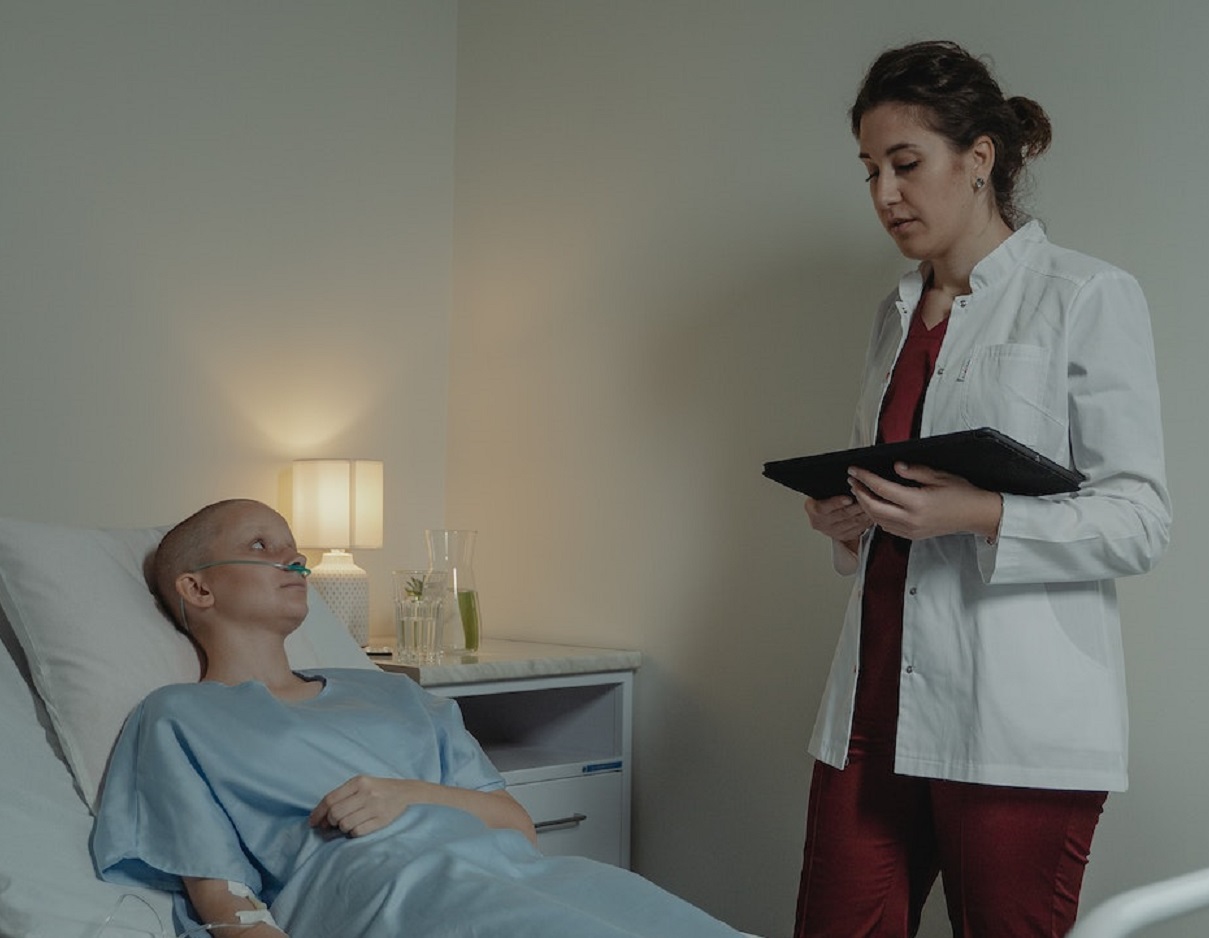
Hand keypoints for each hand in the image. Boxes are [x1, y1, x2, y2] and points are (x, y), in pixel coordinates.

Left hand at [309, 775, 430, 837]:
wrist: (406, 792)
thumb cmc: (378, 789)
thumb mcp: (361, 785)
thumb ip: (342, 796)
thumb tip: (319, 818)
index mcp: (358, 782)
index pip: (330, 799)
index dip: (318, 813)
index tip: (312, 823)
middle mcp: (366, 793)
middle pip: (335, 814)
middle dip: (329, 822)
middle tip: (331, 825)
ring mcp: (375, 807)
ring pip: (345, 825)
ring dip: (342, 828)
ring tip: (347, 824)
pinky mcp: (382, 820)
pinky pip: (357, 832)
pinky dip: (353, 832)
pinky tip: (357, 827)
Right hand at [804, 492, 872, 549]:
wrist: (821, 514)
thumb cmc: (822, 499)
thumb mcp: (821, 492)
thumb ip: (831, 489)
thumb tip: (847, 481)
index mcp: (814, 509)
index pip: (824, 507)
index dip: (837, 503)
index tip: (848, 498)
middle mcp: (822, 523)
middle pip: (842, 515)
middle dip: (857, 506)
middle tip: (868, 498)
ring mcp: (832, 531)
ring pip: (853, 523)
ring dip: (864, 514)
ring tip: (873, 505)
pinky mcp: (843, 537)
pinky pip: (858, 530)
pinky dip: (866, 522)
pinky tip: (872, 515)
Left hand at [846, 462, 1002, 541]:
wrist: (975, 515)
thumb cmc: (961, 494)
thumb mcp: (939, 476)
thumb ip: (915, 471)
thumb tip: (896, 467)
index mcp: (917, 503)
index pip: (882, 489)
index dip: (865, 478)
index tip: (854, 470)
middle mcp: (911, 519)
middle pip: (873, 508)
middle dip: (859, 493)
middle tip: (852, 480)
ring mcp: (911, 530)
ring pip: (877, 520)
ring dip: (865, 505)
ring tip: (860, 491)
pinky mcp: (913, 536)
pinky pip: (887, 527)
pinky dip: (876, 516)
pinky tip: (875, 506)